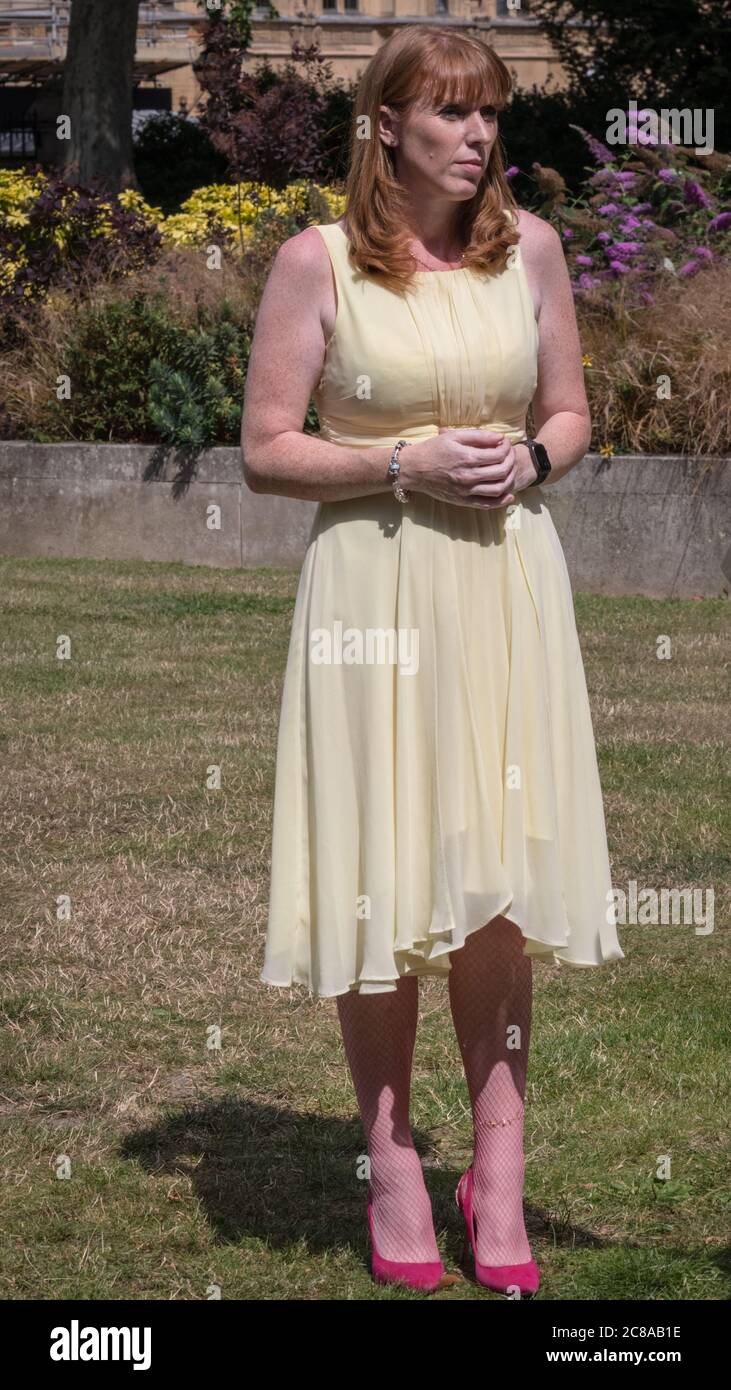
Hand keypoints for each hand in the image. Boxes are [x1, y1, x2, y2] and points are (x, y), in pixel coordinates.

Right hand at [397, 429, 536, 508]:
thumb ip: (478, 436)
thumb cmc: (433, 450)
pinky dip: (501, 501)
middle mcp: (468, 476)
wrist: (413, 469)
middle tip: (510, 455)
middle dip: (511, 461)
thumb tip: (500, 438)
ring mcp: (466, 491)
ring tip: (509, 471)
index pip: (498, 454)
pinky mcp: (462, 501)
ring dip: (509, 479)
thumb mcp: (454, 436)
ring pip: (498, 488)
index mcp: (467, 457)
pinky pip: (486, 504)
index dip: (506, 448)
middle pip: (501, 471)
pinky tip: (509, 495)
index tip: (505, 443)